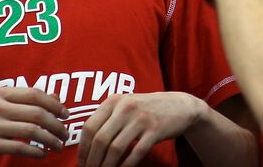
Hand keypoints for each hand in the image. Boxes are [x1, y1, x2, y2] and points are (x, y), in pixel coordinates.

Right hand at [0, 86, 67, 163]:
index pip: (35, 94)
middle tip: (66, 134)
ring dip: (50, 139)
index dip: (55, 104)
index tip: (66, 115)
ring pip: (32, 130)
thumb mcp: (3, 110)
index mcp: (0, 93)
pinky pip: (21, 147)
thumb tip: (57, 98)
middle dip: (56, 124)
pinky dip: (36, 151)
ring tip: (58, 146)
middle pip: (37, 113)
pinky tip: (43, 154)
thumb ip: (28, 102)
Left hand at [78, 93, 202, 166]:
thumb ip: (106, 119)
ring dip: (107, 166)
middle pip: (100, 140)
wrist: (181, 105)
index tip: (82, 163)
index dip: (83, 149)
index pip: (89, 127)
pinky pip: (135, 152)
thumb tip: (85, 147)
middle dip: (92, 160)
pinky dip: (126, 165)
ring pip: (116, 148)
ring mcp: (142, 118)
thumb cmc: (148, 109)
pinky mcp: (155, 130)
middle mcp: (126, 107)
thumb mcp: (126, 106)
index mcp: (115, 101)